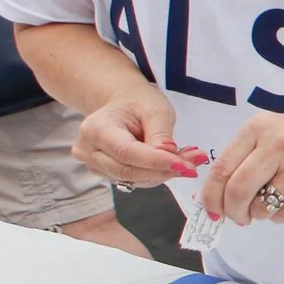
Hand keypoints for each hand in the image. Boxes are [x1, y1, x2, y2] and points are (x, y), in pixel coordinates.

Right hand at [73, 82, 205, 186]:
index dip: (157, 162)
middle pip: (129, 170)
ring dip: (163, 174)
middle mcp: (89, 150)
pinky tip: (173, 163)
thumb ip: (161, 134)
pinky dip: (156, 174)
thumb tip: (170, 158)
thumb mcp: (156, 109)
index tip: (185, 165)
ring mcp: (94, 165)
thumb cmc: (138, 103)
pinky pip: (134, 180)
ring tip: (188, 160)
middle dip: (164, 170)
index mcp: (95, 129)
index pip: (127, 152)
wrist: (123, 105)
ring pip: (133, 179)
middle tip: (194, 165)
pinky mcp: (106, 174)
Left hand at [199, 108, 283, 226]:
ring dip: (258, 214)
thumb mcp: (268, 133)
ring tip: (268, 204)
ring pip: (262, 207)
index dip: (211, 196)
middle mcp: (279, 145)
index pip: (222, 169)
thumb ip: (240, 158)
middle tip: (237, 217)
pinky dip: (279, 216)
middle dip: (232, 211)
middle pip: (238, 190)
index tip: (211, 210)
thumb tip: (211, 197)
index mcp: (259, 128)